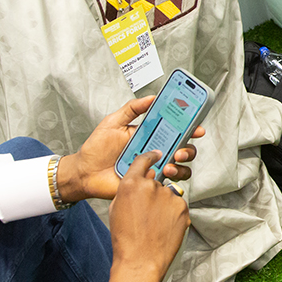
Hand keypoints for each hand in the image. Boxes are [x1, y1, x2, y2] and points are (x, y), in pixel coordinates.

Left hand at [56, 95, 204, 202]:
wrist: (84, 173)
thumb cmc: (96, 149)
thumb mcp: (113, 122)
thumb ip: (132, 108)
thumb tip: (152, 97)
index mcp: (150, 135)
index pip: (175, 130)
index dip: (189, 127)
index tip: (196, 126)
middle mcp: (155, 151)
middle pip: (184, 149)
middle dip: (188, 148)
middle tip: (180, 149)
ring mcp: (154, 168)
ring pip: (181, 167)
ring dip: (181, 165)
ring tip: (169, 164)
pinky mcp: (149, 184)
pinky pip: (168, 183)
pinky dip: (169, 179)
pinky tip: (158, 174)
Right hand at [105, 151, 192, 281]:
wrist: (140, 261)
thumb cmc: (125, 239)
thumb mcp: (117, 209)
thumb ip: (129, 190)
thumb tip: (141, 182)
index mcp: (131, 184)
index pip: (143, 160)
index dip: (149, 157)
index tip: (155, 155)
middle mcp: (151, 186)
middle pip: (156, 182)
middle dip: (154, 194)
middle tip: (147, 214)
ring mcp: (169, 197)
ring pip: (168, 195)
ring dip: (164, 205)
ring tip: (154, 225)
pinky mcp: (182, 208)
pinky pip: (178, 206)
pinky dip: (173, 215)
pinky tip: (163, 228)